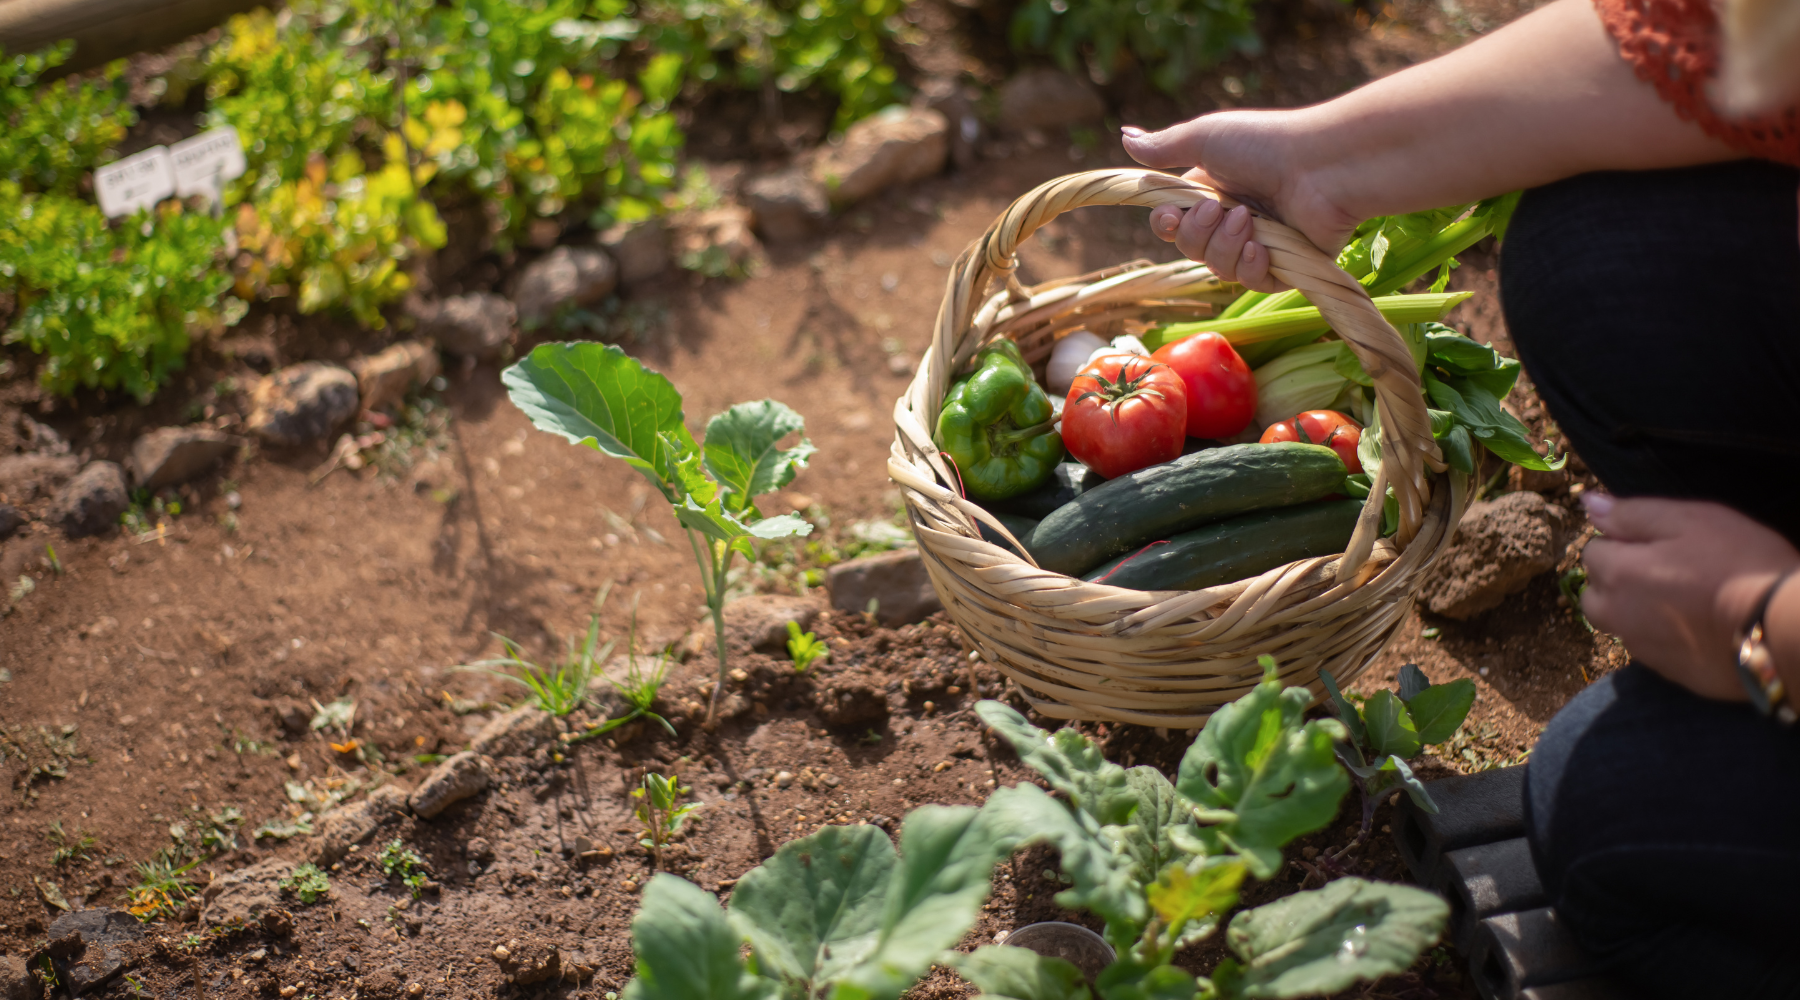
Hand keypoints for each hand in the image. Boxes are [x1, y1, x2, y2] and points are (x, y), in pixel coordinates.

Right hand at [1121, 111, 1360, 292]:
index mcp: (1212, 191)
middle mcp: (1233, 219)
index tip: (1169, 216)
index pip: (1172, 223)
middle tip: (1220, 210)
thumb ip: (1164, 147)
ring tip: (1249, 220)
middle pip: (1190, 249)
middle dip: (1197, 234)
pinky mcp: (1286, 266)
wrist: (1323, 165)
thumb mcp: (1206, 138)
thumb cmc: (1265, 144)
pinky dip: (1250, 267)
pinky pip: (1251, 282)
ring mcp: (1259, 244)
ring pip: (1217, 268)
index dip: (1165, 225)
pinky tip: (1261, 249)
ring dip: (1225, 246)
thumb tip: (1124, 135)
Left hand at [1580, 493, 1799, 700]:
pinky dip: (1660, 636)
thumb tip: (1588, 502)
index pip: (1593, 552)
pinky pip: (1649, 650)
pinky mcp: (1669, 673)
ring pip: (1619, 625)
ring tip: (1679, 599)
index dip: (1621, 542)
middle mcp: (1618, 615)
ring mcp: (1642, 649)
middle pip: (1595, 594)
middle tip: (1662, 571)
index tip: (1656, 543)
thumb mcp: (1690, 520)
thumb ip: (1632, 513)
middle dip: (1614, 581)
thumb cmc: (1740, 563)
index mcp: (1618, 574)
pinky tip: (1693, 626)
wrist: (1782, 628)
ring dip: (1633, 610)